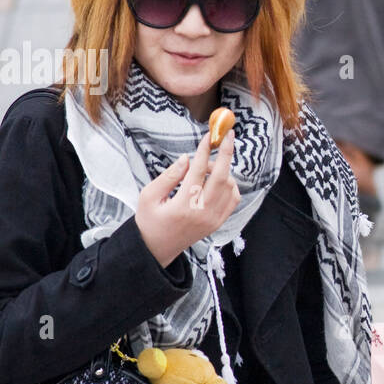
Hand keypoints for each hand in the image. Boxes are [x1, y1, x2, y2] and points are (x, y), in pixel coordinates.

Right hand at [135, 130, 239, 266]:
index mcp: (183, 206)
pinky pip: (234, 199)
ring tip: (204, 168)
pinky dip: (230, 185)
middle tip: (227, 135)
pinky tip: (217, 180)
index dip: (204, 151)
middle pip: (221, 177)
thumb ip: (168, 176)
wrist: (157, 248)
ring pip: (229, 186)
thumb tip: (187, 158)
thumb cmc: (149, 220)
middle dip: (226, 153)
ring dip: (222, 171)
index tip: (209, 135)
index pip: (198, 171)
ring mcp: (213, 219)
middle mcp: (202, 213)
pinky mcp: (219, 223)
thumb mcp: (149, 196)